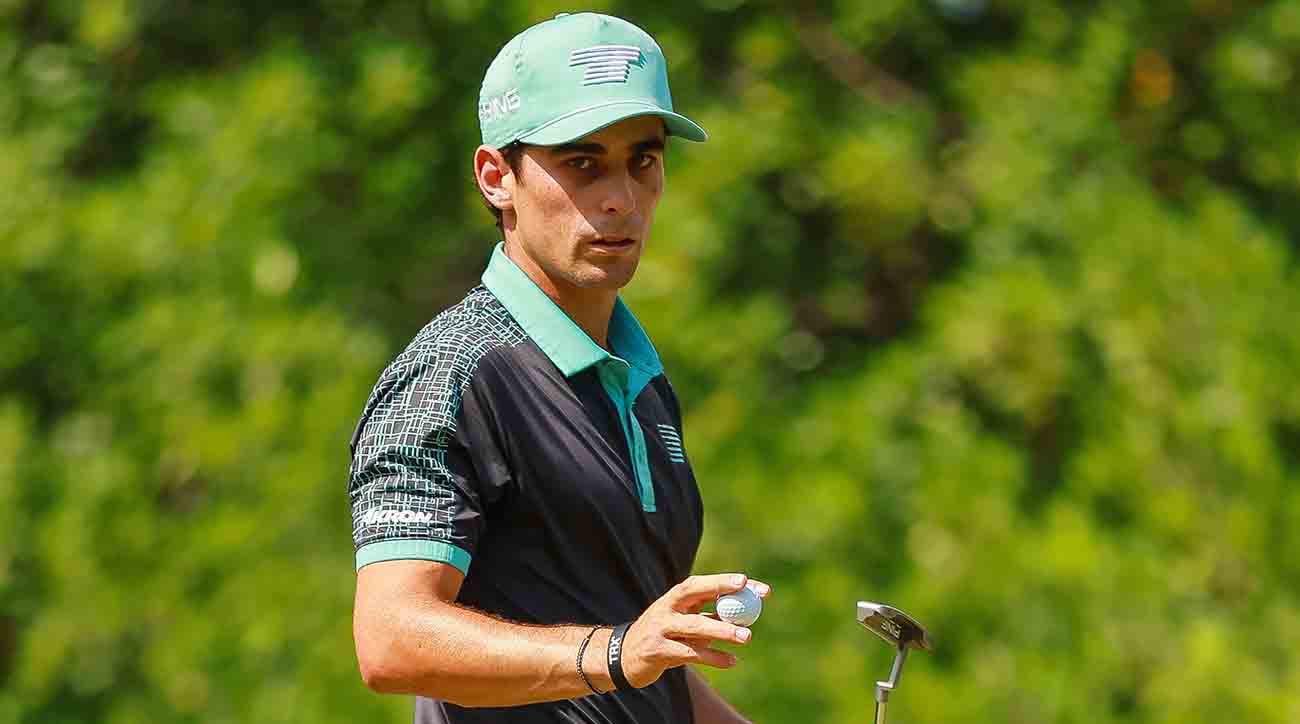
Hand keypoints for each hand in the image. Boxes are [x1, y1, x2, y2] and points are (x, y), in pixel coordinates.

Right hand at [620, 573, 772, 688]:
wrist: (623, 657)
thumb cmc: (664, 637)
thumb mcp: (683, 622)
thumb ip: (708, 616)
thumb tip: (745, 611)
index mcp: (673, 598)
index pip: (698, 584)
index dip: (721, 580)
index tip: (747, 581)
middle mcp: (665, 609)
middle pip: (693, 594)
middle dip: (720, 590)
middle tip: (749, 594)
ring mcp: (659, 629)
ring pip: (694, 626)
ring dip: (722, 630)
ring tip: (747, 637)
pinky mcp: (658, 652)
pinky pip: (690, 654)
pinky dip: (713, 658)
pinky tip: (732, 661)